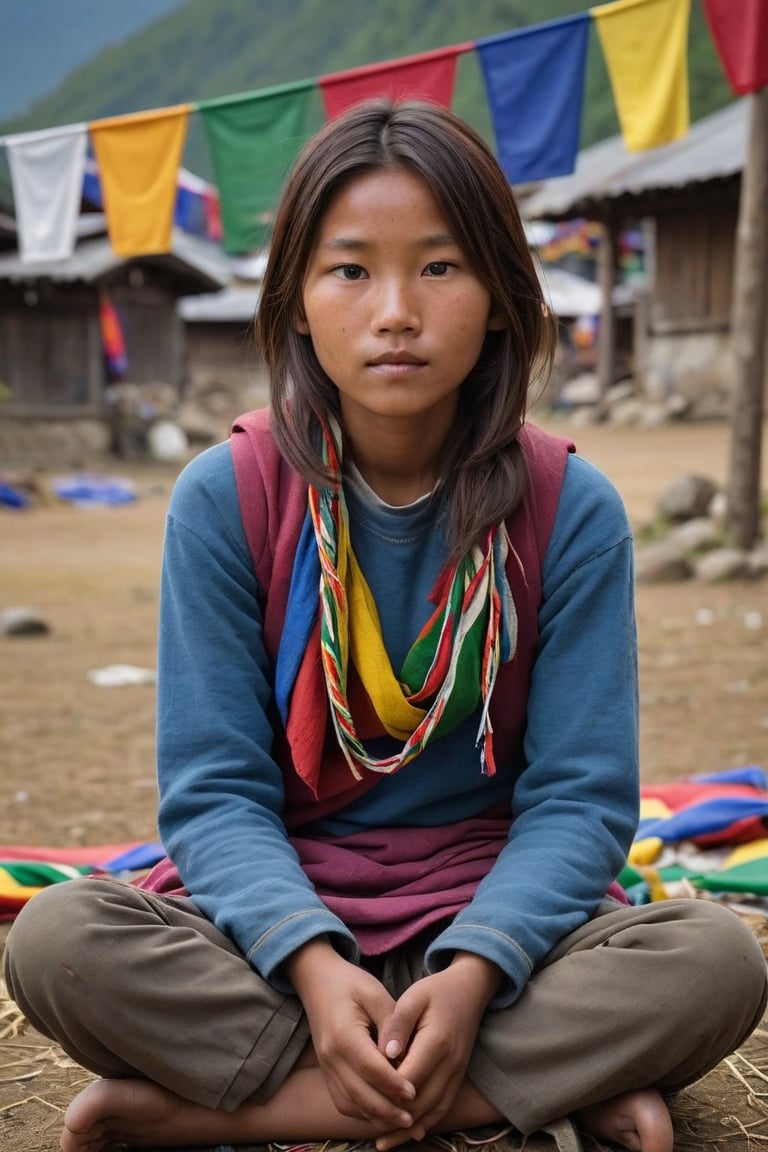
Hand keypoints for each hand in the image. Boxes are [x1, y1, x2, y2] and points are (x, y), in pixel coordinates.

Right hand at [285, 938, 416, 1131]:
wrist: (317, 979)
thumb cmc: (350, 983)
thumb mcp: (375, 993)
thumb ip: (390, 1023)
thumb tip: (401, 1054)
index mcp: (343, 1034)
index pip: (370, 1068)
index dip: (393, 1084)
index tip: (414, 1092)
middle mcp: (330, 1056)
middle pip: (359, 1095)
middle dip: (387, 1111)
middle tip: (413, 1118)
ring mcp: (325, 1066)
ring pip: (349, 1104)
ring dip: (375, 1116)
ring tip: (401, 1121)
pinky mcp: (326, 1072)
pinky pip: (343, 1101)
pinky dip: (362, 1112)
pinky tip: (382, 1113)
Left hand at [374, 952, 502, 1148]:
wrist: (470, 989)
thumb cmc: (436, 991)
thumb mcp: (414, 997)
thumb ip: (398, 1023)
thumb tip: (385, 1053)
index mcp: (437, 1042)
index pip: (408, 1077)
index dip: (386, 1091)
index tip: (364, 1098)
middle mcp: (450, 1063)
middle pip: (421, 1102)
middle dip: (394, 1118)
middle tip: (368, 1130)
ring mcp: (457, 1073)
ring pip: (433, 1111)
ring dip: (408, 1129)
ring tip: (383, 1142)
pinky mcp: (458, 1077)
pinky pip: (442, 1108)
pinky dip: (425, 1123)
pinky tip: (408, 1133)